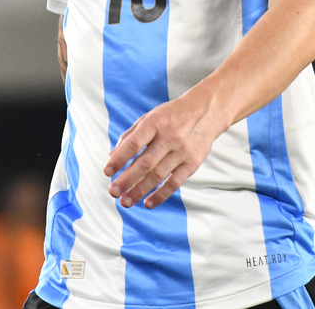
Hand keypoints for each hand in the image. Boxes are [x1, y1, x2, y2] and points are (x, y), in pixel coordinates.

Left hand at [103, 89, 223, 208]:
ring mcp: (182, 150)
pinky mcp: (193, 163)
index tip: (106, 171)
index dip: (119, 158)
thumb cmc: (173, 114)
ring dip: (139, 190)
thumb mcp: (151, 116)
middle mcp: (169, 136)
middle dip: (126, 179)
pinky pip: (175, 182)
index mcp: (155, 122)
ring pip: (158, 175)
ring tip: (125, 202)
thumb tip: (112, 155)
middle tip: (112, 192)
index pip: (134, 142)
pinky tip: (147, 203)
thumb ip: (131, 134)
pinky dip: (160, 195)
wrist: (207, 110)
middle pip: (144, 162)